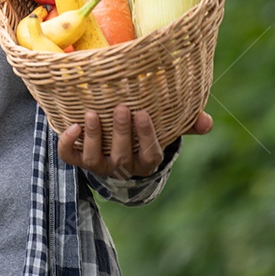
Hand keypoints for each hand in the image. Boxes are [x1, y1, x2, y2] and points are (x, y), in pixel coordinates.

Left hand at [58, 106, 213, 178]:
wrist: (114, 144)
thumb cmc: (144, 131)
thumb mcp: (167, 128)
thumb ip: (186, 124)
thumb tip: (207, 122)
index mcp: (145, 161)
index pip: (149, 156)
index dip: (146, 137)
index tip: (143, 113)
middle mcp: (121, 167)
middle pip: (121, 157)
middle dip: (121, 133)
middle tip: (120, 108)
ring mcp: (98, 165)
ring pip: (94, 160)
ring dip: (93, 137)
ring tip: (91, 114)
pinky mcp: (78, 158)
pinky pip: (69, 157)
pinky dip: (67, 144)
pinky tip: (71, 125)